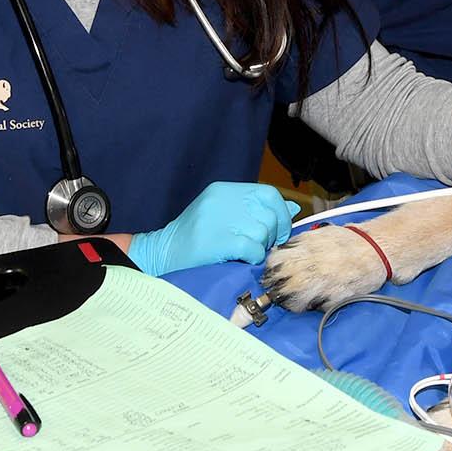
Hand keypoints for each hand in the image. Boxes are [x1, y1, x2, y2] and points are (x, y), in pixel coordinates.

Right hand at [128, 182, 299, 274]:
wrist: (160, 254)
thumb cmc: (194, 238)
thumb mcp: (223, 216)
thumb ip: (254, 210)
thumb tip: (291, 210)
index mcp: (223, 190)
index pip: (268, 193)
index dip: (280, 213)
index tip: (279, 232)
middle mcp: (222, 199)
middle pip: (268, 214)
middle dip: (272, 235)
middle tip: (262, 247)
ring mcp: (219, 219)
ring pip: (262, 231)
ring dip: (261, 247)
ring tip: (248, 253)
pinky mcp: (217, 240)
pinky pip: (252, 247)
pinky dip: (254, 256)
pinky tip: (244, 259)